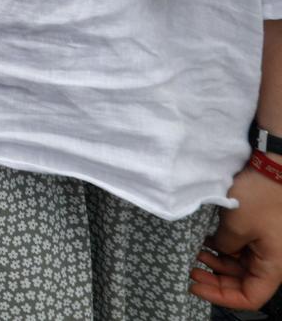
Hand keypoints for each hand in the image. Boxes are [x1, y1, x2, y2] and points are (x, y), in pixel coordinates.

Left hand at [192, 163, 281, 309]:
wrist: (272, 166)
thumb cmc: (258, 197)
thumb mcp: (236, 227)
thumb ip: (224, 247)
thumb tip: (220, 251)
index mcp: (274, 265)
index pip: (250, 297)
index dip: (221, 297)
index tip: (195, 286)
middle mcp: (272, 259)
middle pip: (243, 283)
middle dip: (215, 280)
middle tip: (190, 272)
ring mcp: (265, 245)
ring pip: (239, 266)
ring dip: (217, 263)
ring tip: (195, 254)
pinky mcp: (259, 232)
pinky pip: (240, 249)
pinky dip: (222, 249)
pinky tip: (205, 243)